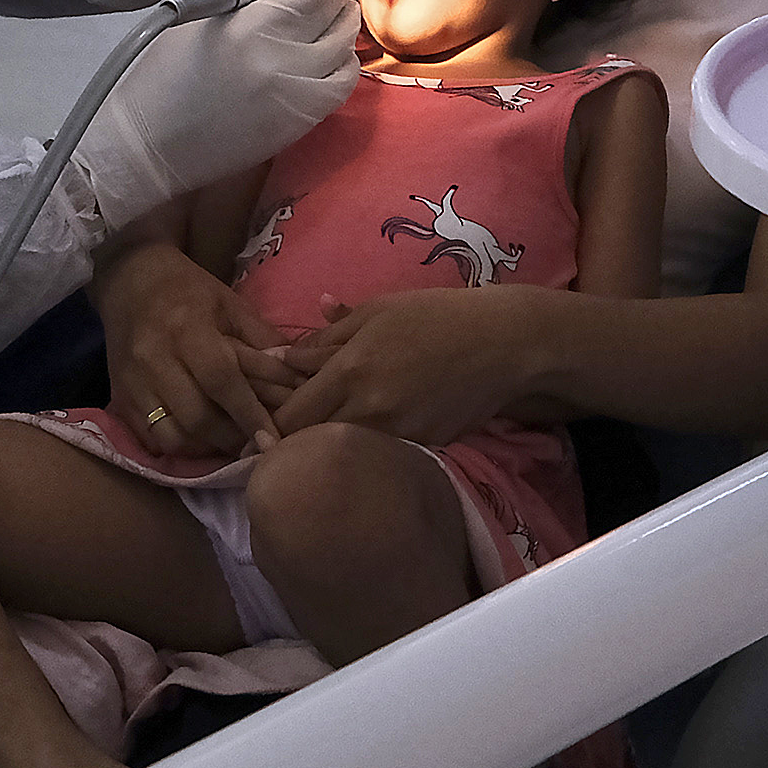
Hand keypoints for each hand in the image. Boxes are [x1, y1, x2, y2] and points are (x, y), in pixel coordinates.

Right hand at [68, 0, 359, 229]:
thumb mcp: (199, 14)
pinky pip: (343, 84)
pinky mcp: (301, 122)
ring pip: (344, 47)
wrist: (150, 145)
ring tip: (336, 11)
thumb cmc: (164, 75)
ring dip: (345, 23)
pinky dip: (344, 62)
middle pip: (334, 13)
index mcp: (249, 28)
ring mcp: (296, 95)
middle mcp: (280, 60)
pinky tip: (332, 53)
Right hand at [95, 249, 293, 458]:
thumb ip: (263, 341)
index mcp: (187, 329)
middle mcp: (155, 359)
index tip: (273, 440)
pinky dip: (180, 448)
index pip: (221, 380)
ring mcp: (133, 383)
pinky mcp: (119, 399)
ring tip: (232, 445)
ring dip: (208, 449)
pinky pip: (151, 440)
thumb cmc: (189, 290)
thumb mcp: (231, 304)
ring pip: (173, 436)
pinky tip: (200, 441)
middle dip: (233, 439)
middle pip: (197, 417)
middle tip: (258, 447)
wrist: (130, 280)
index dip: (249, 413)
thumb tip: (298, 379)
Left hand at [271, 292, 546, 448]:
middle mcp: (369, 409)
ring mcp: (398, 434)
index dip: (270, 425)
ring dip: (331, 447)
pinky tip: (369, 435)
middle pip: (311, 444)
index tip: (264, 426)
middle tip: (289, 435)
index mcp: (350, 371)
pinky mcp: (423, 448)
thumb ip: (324, 339)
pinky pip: (380, 454)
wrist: (503, 343)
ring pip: (344, 454)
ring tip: (327, 435)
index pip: (289, 418)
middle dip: (295, 442)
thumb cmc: (436, 317)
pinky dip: (368, 448)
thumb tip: (279, 359)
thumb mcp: (376, 313)